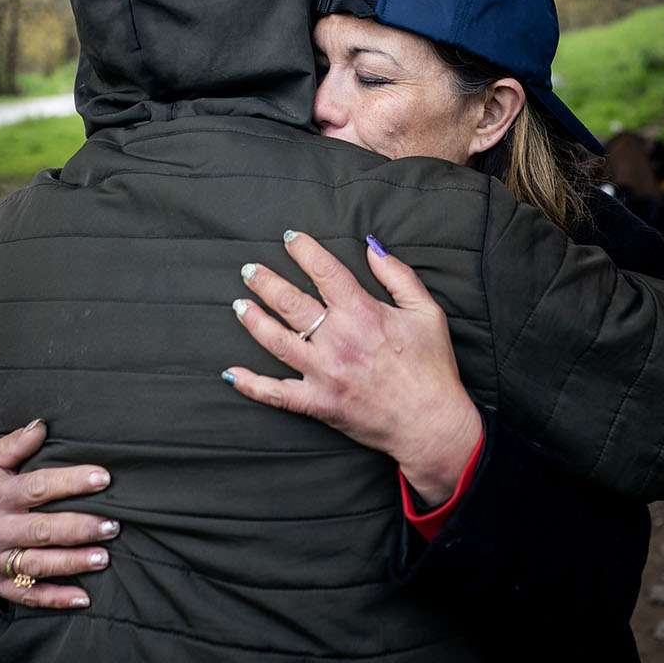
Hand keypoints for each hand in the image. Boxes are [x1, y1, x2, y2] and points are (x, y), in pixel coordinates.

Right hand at [0, 419, 120, 608]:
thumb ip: (15, 444)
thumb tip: (43, 425)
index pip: (37, 488)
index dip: (71, 483)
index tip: (103, 479)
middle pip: (40, 530)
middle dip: (79, 528)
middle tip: (113, 525)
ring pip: (36, 565)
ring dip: (72, 563)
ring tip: (104, 558)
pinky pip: (27, 596)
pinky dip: (56, 599)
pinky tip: (84, 598)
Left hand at [225, 231, 482, 504]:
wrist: (431, 422)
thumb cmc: (432, 367)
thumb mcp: (426, 311)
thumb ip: (398, 275)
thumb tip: (373, 246)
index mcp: (363, 312)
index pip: (324, 271)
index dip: (304, 250)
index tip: (290, 239)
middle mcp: (337, 339)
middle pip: (290, 301)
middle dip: (265, 282)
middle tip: (249, 270)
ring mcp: (323, 372)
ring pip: (276, 340)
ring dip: (253, 321)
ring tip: (238, 305)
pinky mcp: (317, 403)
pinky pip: (276, 394)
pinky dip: (251, 385)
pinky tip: (231, 373)